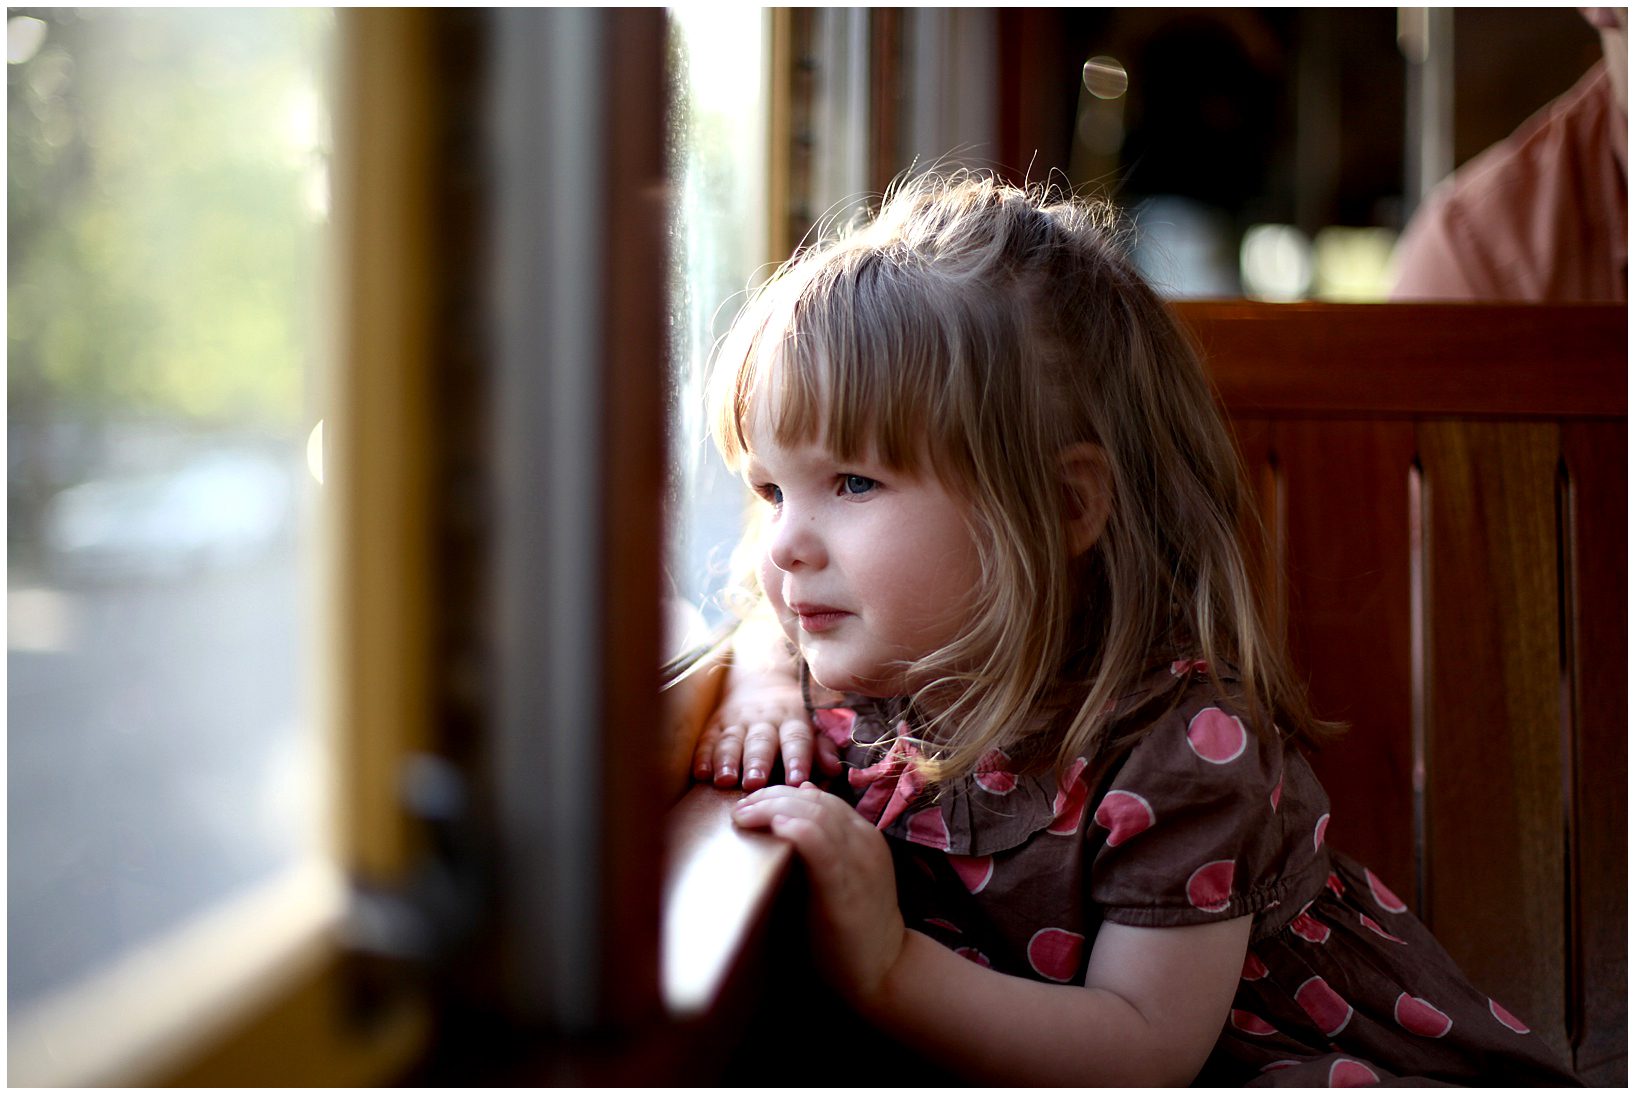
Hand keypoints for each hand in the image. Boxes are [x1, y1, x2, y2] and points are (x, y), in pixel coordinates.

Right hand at [693, 672, 840, 789]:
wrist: (760, 680)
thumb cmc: (791, 717)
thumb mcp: (812, 725)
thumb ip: (822, 747)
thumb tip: (835, 769)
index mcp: (792, 719)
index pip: (797, 738)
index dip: (797, 758)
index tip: (797, 780)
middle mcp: (764, 719)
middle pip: (760, 741)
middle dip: (757, 761)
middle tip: (755, 782)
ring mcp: (737, 721)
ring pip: (731, 740)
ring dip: (727, 760)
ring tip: (725, 780)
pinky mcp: (715, 724)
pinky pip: (707, 740)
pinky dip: (703, 756)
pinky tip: (701, 774)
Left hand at [732, 783, 906, 1006]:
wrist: (885, 969)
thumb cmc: (854, 926)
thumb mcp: (841, 876)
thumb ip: (822, 845)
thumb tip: (794, 806)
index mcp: (863, 835)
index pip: (820, 797)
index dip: (782, 793)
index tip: (751, 803)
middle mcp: (864, 840)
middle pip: (813, 800)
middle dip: (771, 797)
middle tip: (739, 807)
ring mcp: (857, 861)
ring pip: (815, 814)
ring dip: (773, 808)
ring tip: (743, 815)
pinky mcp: (845, 887)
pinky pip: (821, 846)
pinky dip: (797, 829)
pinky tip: (776, 826)